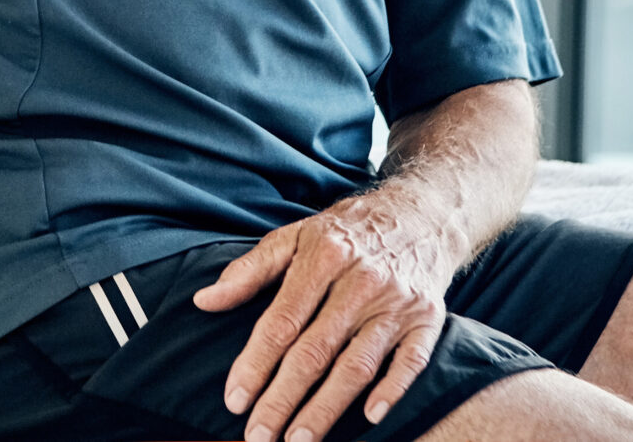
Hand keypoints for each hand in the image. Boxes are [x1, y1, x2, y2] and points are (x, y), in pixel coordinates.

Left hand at [194, 192, 464, 441]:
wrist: (423, 213)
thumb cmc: (347, 231)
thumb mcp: (295, 236)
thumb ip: (249, 271)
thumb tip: (204, 301)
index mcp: (324, 257)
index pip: (282, 321)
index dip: (256, 364)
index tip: (235, 401)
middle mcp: (362, 281)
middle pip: (316, 351)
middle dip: (283, 400)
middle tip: (258, 438)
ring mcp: (397, 302)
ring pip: (357, 365)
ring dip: (326, 408)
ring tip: (298, 440)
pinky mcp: (428, 318)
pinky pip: (411, 361)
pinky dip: (392, 390)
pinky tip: (369, 417)